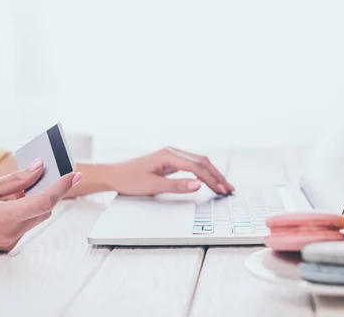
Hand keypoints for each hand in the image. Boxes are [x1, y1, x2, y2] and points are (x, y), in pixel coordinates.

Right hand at [0, 159, 81, 252]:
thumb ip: (16, 179)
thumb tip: (39, 168)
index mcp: (6, 219)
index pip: (45, 201)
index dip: (63, 186)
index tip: (75, 174)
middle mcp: (10, 235)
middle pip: (43, 210)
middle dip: (45, 191)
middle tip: (42, 172)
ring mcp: (6, 243)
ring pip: (33, 218)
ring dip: (31, 201)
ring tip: (16, 186)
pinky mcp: (2, 245)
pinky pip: (21, 225)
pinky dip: (20, 211)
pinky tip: (7, 200)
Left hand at [106, 147, 233, 195]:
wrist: (113, 175)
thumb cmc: (129, 180)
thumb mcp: (152, 186)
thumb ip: (176, 186)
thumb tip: (198, 185)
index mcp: (168, 155)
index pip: (197, 167)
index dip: (211, 180)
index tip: (222, 190)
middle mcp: (171, 152)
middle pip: (201, 161)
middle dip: (217, 175)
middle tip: (230, 189)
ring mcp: (171, 155)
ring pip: (198, 162)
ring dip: (212, 173)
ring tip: (224, 186)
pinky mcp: (170, 161)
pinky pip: (192, 165)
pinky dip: (203, 173)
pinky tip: (209, 180)